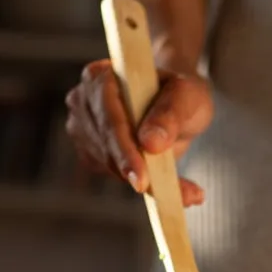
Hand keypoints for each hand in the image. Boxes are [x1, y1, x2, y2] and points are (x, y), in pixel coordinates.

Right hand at [65, 61, 213, 206]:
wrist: (175, 104)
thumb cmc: (179, 93)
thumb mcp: (186, 96)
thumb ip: (170, 114)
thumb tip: (150, 143)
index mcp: (100, 77)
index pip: (108, 117)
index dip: (124, 150)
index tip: (142, 179)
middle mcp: (83, 101)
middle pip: (105, 146)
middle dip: (137, 171)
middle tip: (174, 195)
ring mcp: (83, 128)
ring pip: (109, 166)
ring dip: (147, 182)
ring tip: (188, 191)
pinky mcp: (91, 153)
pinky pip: (114, 176)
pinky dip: (145, 185)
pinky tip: (169, 186)